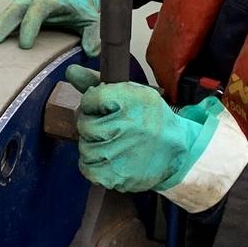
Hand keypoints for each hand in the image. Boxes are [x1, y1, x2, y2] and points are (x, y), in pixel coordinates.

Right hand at [0, 0, 102, 55]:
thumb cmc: (79, 4)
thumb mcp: (91, 17)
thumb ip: (94, 34)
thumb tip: (92, 51)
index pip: (37, 9)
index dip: (30, 26)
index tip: (25, 45)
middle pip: (14, 9)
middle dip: (2, 25)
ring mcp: (21, 3)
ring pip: (6, 14)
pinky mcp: (17, 11)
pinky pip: (5, 21)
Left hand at [65, 66, 221, 193]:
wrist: (177, 152)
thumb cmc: (148, 120)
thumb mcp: (131, 93)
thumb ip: (96, 82)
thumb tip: (70, 71)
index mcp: (132, 100)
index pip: (92, 98)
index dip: (92, 103)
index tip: (102, 108)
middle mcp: (128, 125)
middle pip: (85, 124)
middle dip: (91, 125)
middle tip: (106, 128)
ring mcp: (122, 153)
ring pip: (85, 148)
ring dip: (92, 146)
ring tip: (109, 144)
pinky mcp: (119, 175)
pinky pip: (88, 170)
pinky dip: (93, 165)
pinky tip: (106, 159)